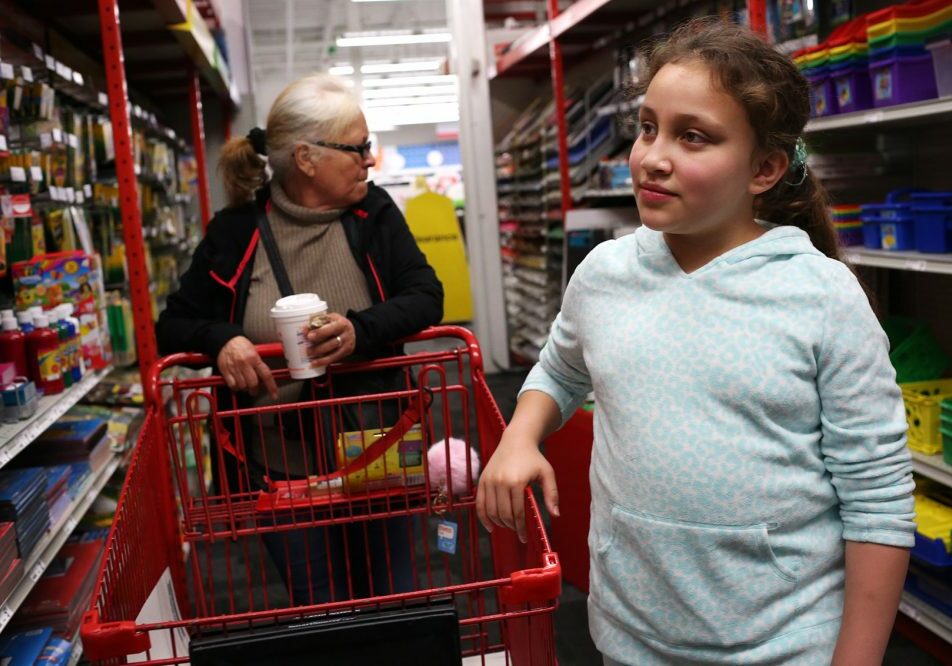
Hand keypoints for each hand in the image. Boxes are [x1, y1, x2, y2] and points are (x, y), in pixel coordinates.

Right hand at [217, 336, 277, 398]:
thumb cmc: (241, 345)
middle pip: (253, 384)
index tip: (274, 394)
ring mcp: (235, 368)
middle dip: (255, 389)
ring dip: (245, 388)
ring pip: (242, 386)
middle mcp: (245, 364)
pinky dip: (235, 387)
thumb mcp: (255, 352)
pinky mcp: (225, 371)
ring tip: (244, 384)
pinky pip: (232, 385)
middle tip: (254, 389)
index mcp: (254, 358)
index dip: (271, 387)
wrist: (226, 340)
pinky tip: (237, 384)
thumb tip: (264, 378)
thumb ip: (259, 365)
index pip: (266, 375)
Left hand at [305, 312, 355, 367]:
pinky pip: (334, 359)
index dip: (319, 333)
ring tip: (309, 354)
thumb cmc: (336, 323)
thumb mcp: (329, 318)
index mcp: (341, 324)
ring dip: (319, 355)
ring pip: (333, 353)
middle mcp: (346, 335)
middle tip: (307, 349)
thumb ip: (317, 322)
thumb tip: (304, 330)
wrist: (352, 330)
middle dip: (318, 347)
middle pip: (332, 343)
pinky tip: (314, 363)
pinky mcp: (346, 352)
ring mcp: (347, 345)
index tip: (309, 336)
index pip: (330, 329)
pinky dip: (323, 361)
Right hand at [476, 428, 559, 543]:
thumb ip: (552, 494)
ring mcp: (489, 481)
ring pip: (491, 511)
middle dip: (511, 526)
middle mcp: (500, 482)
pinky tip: (490, 526)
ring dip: (499, 523)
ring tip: (507, 526)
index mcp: (517, 482)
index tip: (524, 537)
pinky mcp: (482, 480)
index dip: (521, 527)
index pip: (517, 512)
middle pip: (503, 514)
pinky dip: (483, 517)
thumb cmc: (534, 458)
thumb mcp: (547, 474)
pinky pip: (479, 503)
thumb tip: (555, 515)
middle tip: (517, 531)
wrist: (516, 441)